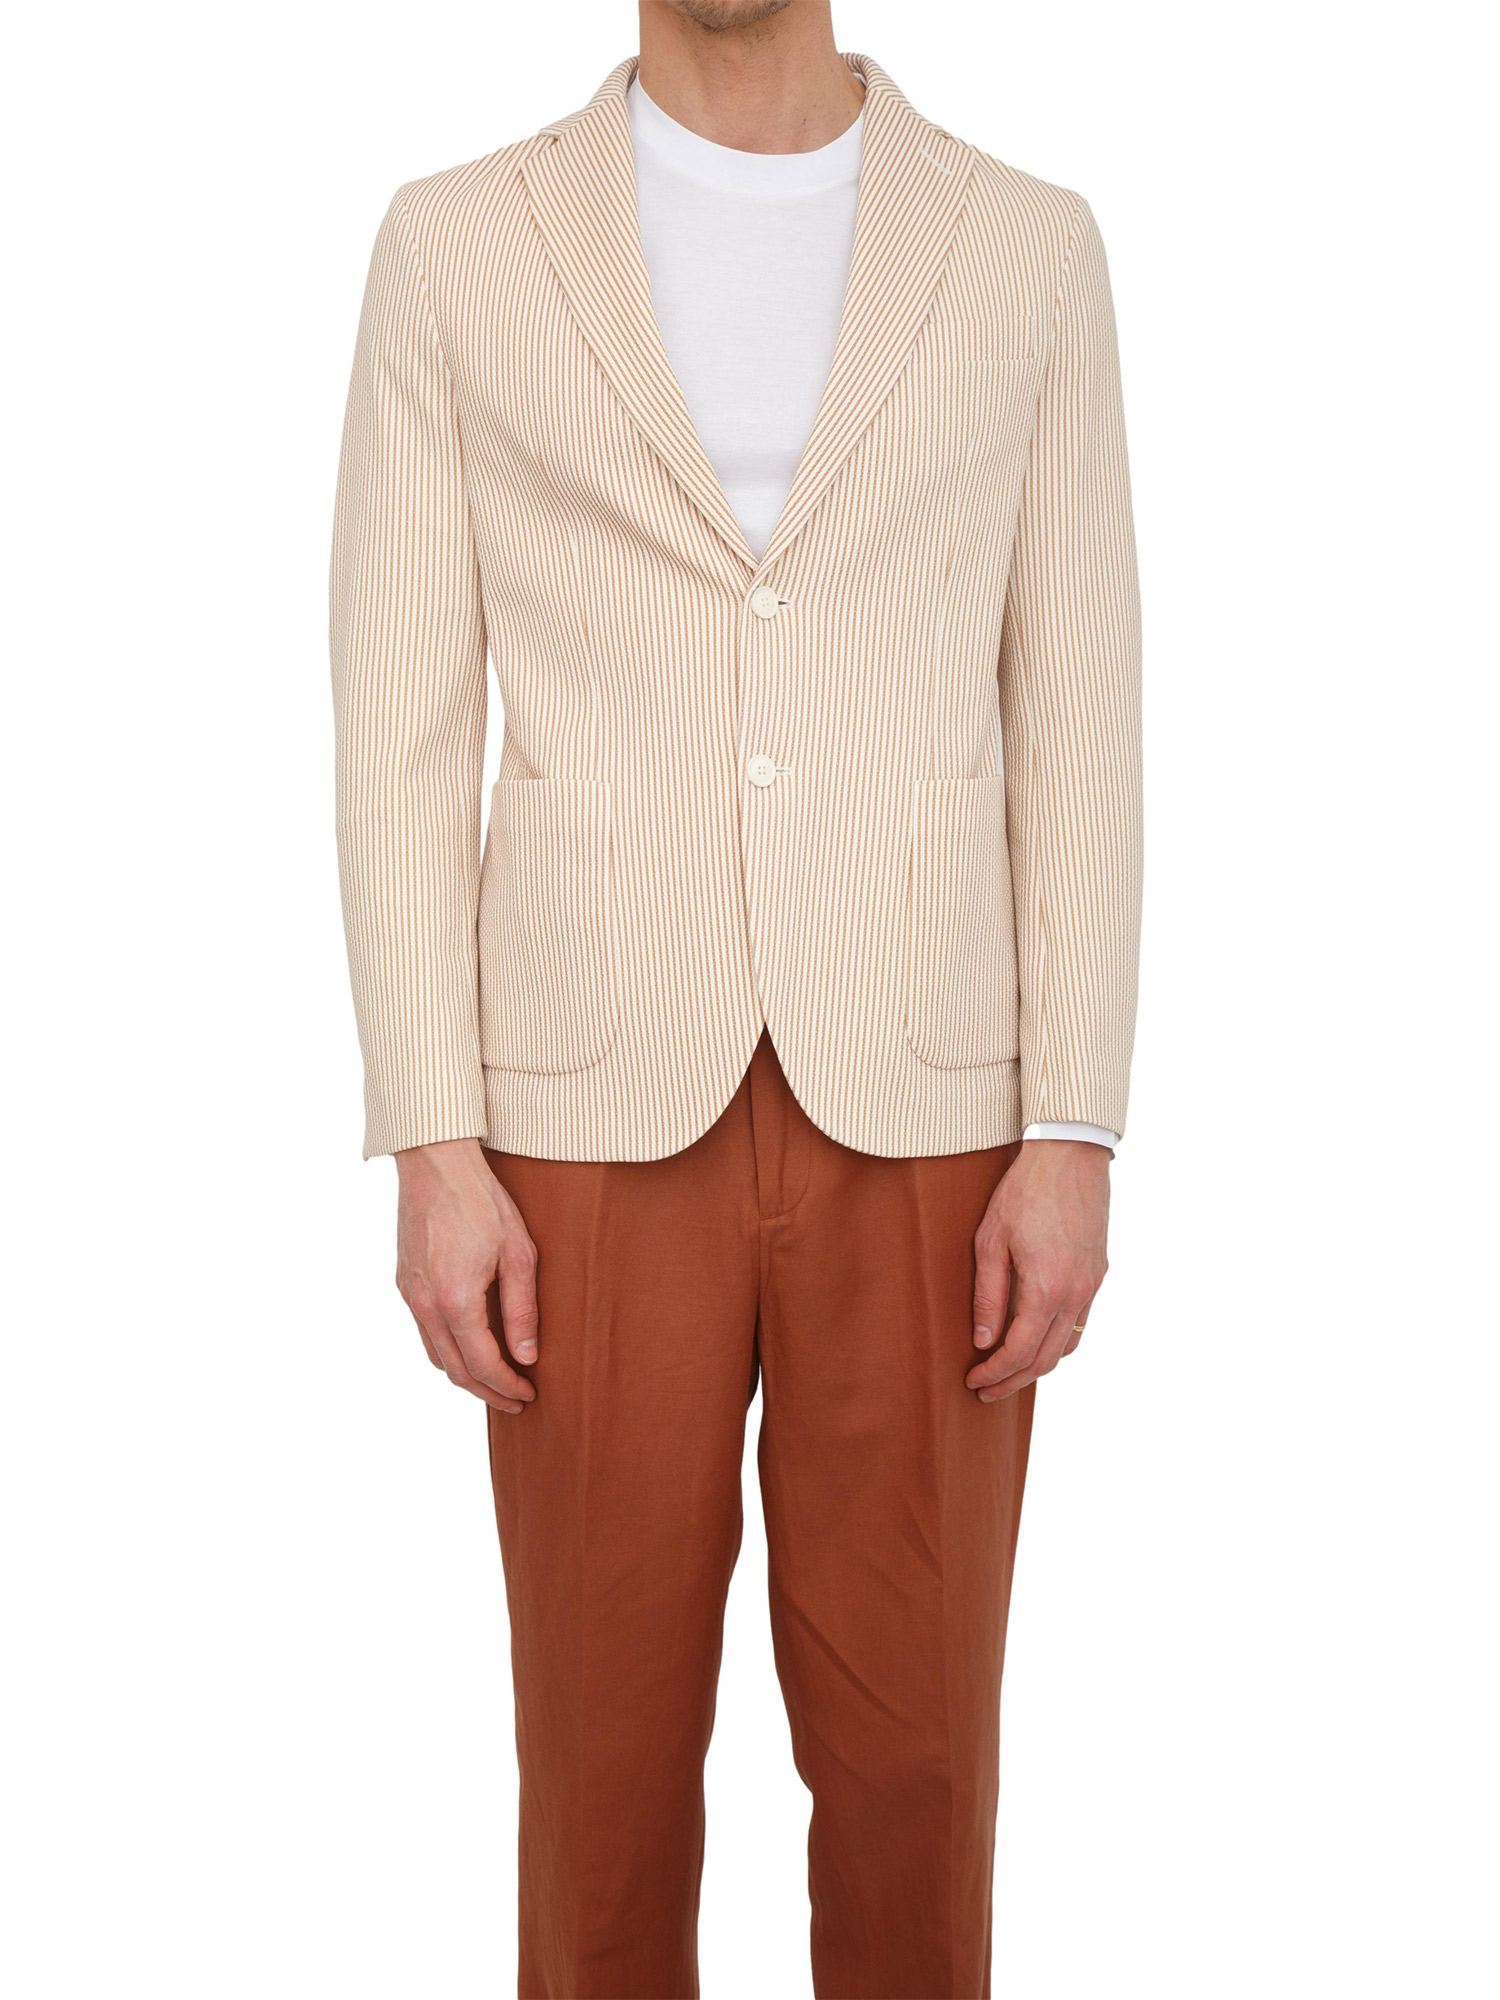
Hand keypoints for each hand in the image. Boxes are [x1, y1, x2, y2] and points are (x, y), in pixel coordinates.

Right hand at [394, 1138, 538, 1414]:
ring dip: (464, 1375)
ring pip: (435, 1355)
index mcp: (455, 1300)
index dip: (506, 1387)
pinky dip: (447, 1350)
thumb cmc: (482, 1202)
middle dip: (486, 1392)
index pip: (482, 1364)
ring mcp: (409, 1294)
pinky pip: (424, 1332)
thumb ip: (522, 1309)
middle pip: (454, 1370)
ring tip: (496, 1380)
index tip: (527, 1396)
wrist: (436, 1164)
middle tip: (514, 1402)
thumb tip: (526, 1356)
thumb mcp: (519, 1253)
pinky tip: (470, 1346)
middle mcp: (425, 1304)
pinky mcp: (404, 1283)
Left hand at [966, 1139, 1110, 1403]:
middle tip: (986, 1390)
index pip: (1020, 1352)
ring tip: (1008, 1371)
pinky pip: (1079, 1323)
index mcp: (1047, 1288)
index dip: (996, 1373)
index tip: (974, 1381)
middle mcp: (1076, 1293)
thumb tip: (982, 1340)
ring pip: (1067, 1346)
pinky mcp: (1098, 1274)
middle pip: (1046, 1359)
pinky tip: (1035, 1338)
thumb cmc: (1024, 1192)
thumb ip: (987, 1295)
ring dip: (1037, 1366)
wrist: (1070, 1156)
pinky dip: (1056, 1341)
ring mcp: (1092, 1285)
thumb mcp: (990, 1241)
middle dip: (1014, 1380)